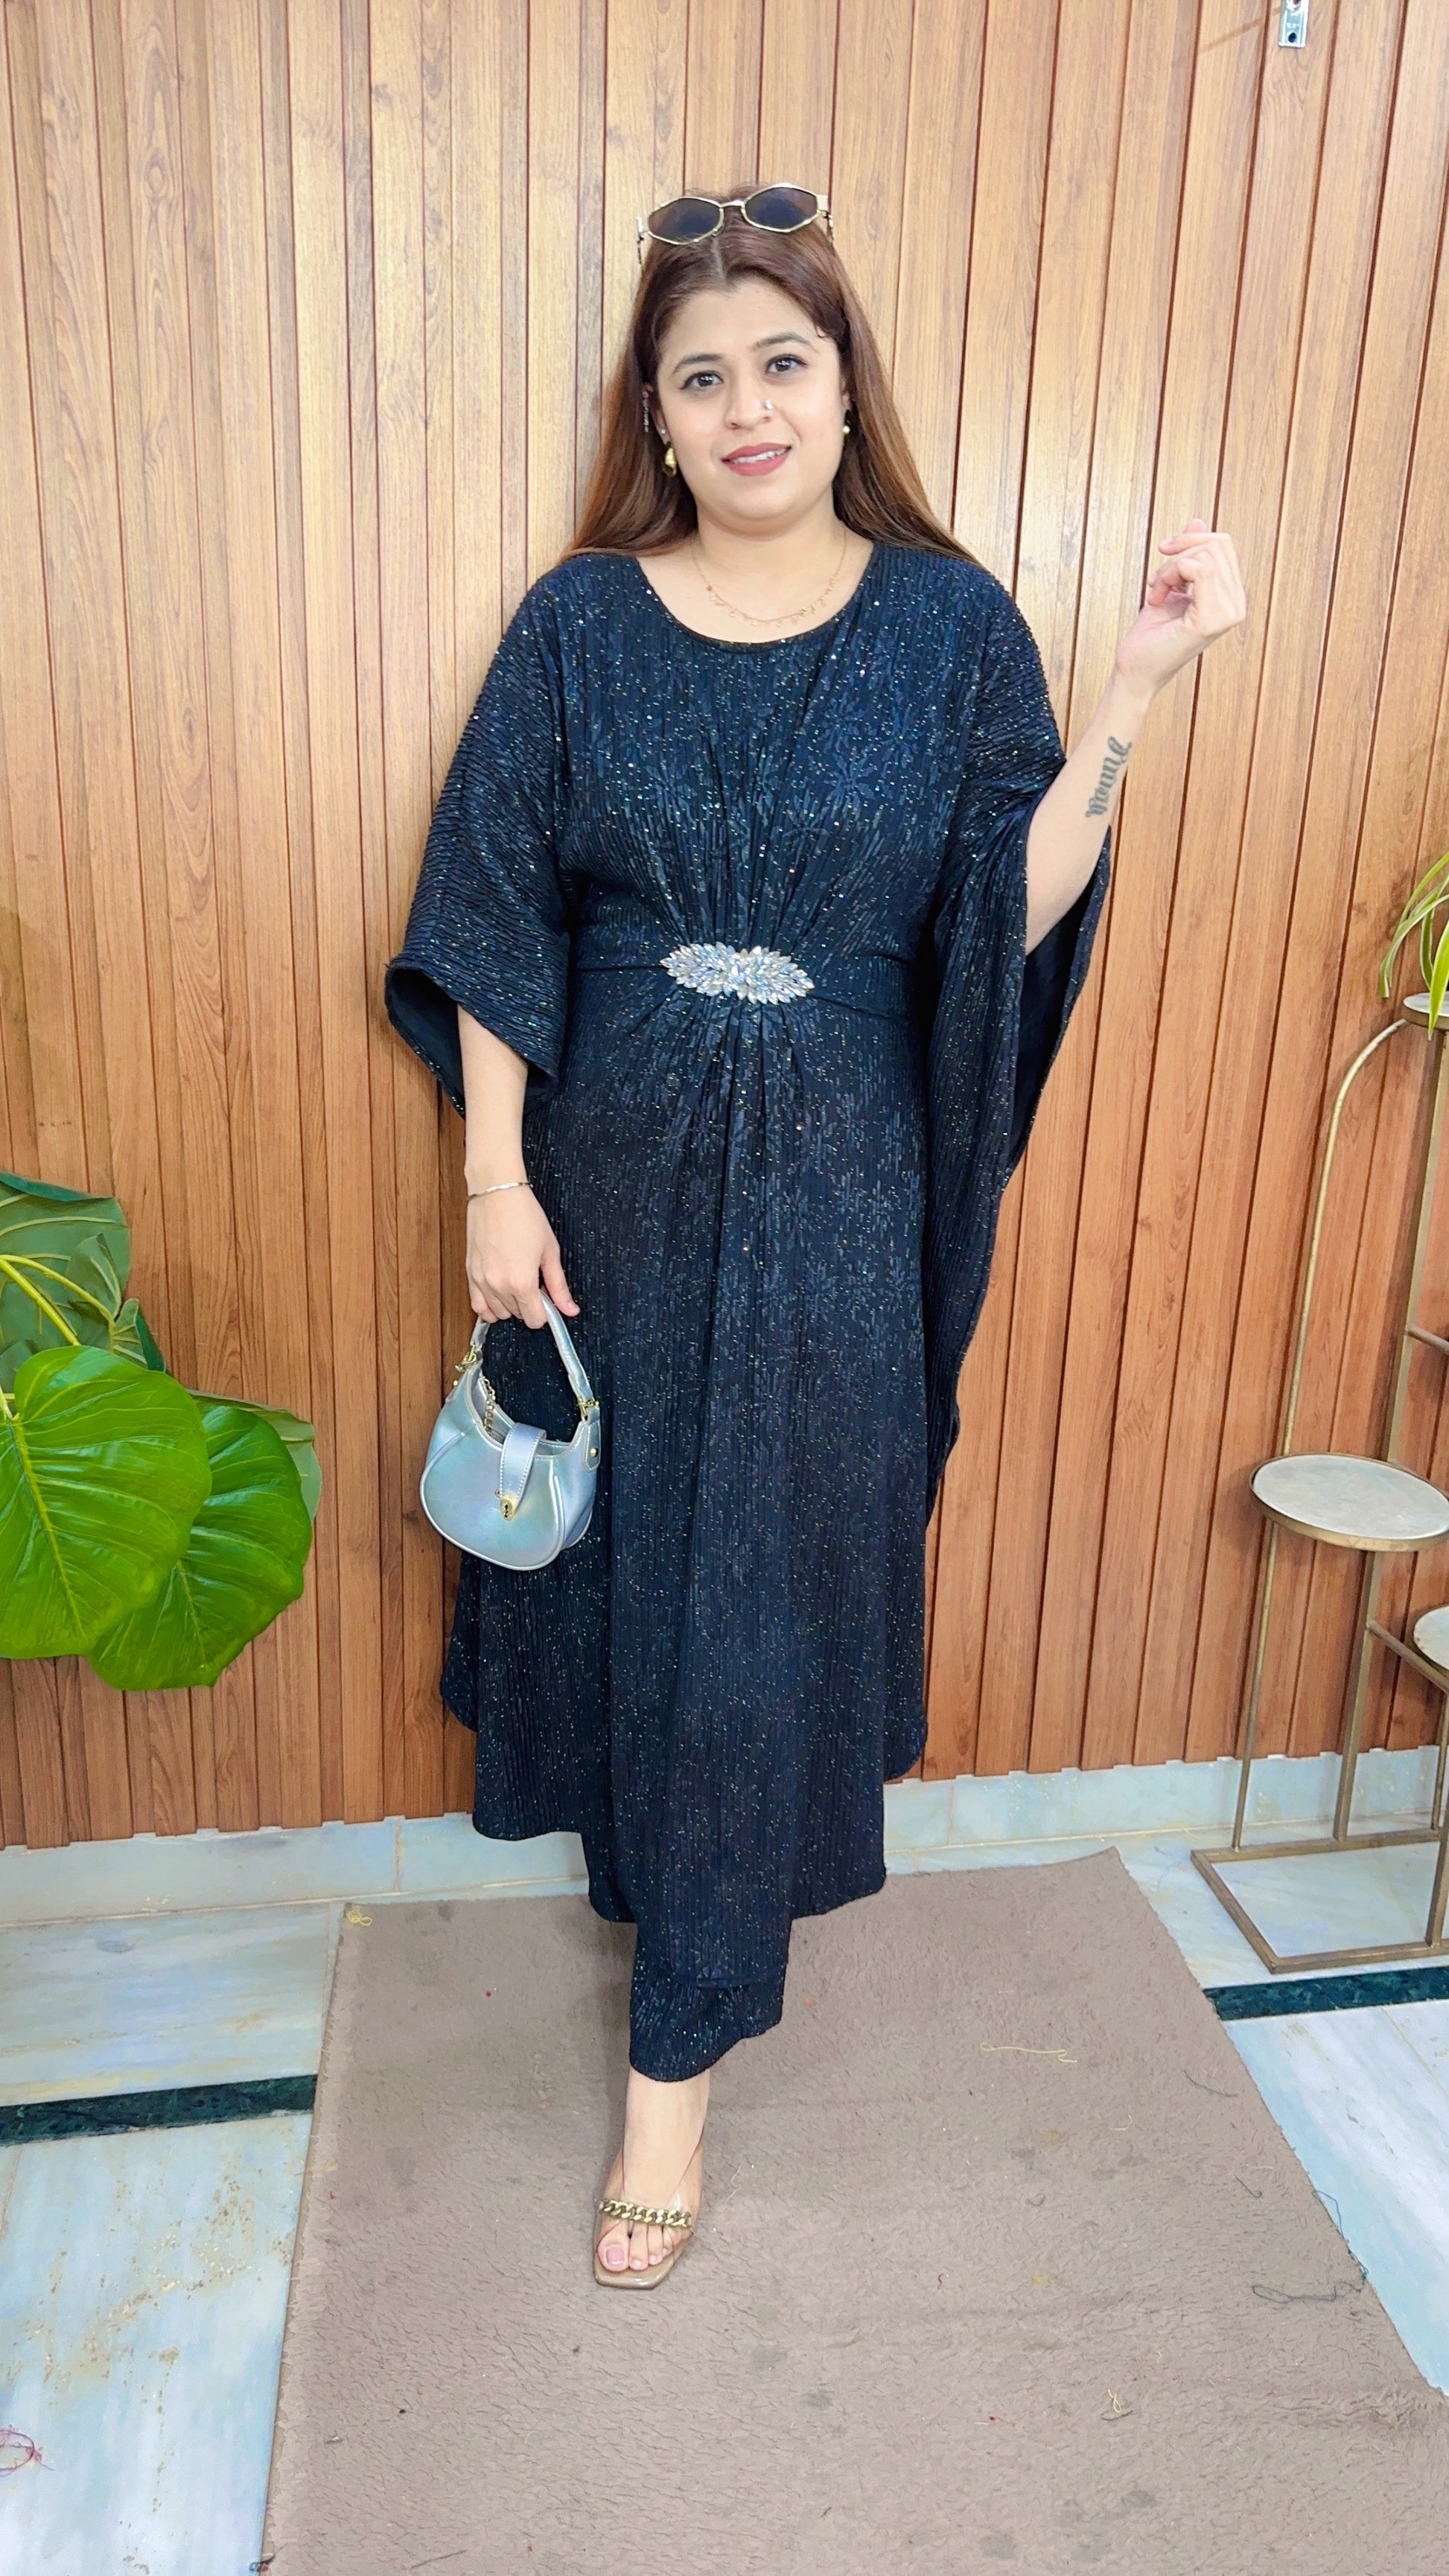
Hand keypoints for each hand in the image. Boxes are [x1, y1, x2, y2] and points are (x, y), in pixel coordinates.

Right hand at [465, 1186, 578, 1328]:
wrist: (497, 1194)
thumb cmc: (524, 1216)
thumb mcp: (550, 1251)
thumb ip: (559, 1286)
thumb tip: (570, 1310)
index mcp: (522, 1282)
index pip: (535, 1319)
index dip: (545, 1313)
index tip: (548, 1300)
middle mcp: (499, 1286)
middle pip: (518, 1316)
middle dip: (529, 1305)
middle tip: (535, 1283)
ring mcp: (481, 1281)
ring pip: (498, 1313)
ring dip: (511, 1306)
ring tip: (518, 1283)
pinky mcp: (470, 1274)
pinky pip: (478, 1305)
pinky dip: (489, 1307)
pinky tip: (500, 1296)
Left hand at [1113, 518, 1246, 699]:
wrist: (1135, 670)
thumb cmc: (1150, 634)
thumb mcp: (1171, 583)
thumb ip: (1188, 554)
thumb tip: (1197, 521)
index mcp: (1231, 597)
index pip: (1223, 544)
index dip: (1189, 541)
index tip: (1163, 558)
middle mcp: (1236, 605)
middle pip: (1218, 543)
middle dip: (1179, 552)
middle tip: (1156, 580)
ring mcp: (1229, 613)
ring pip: (1207, 554)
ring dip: (1170, 567)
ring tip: (1156, 590)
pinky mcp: (1212, 619)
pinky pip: (1198, 569)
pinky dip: (1169, 575)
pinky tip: (1156, 597)